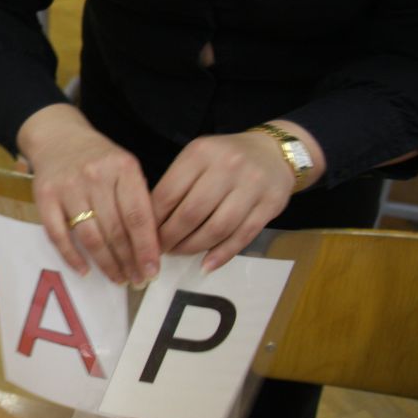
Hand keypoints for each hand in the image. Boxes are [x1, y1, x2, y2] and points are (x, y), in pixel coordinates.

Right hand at [17, 104, 160, 285]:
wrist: (57, 136)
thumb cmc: (98, 158)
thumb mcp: (125, 168)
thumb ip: (137, 200)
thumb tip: (151, 247)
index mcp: (123, 168)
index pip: (138, 215)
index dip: (147, 247)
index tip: (153, 271)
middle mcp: (95, 176)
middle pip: (116, 229)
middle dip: (129, 260)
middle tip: (138, 280)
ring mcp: (67, 187)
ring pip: (90, 236)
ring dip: (106, 263)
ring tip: (118, 278)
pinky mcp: (44, 197)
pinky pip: (58, 235)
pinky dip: (72, 257)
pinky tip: (85, 271)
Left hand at [152, 130, 296, 271]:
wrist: (273, 153)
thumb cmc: (225, 159)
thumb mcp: (197, 159)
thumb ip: (176, 184)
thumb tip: (150, 222)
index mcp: (200, 153)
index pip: (169, 193)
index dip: (153, 220)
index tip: (144, 235)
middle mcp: (227, 166)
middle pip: (191, 213)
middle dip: (171, 237)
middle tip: (161, 249)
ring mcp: (252, 185)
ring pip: (217, 228)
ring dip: (193, 247)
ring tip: (180, 253)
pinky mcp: (270, 204)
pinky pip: (243, 236)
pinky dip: (221, 254)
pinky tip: (206, 264)